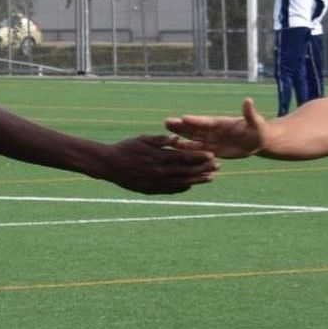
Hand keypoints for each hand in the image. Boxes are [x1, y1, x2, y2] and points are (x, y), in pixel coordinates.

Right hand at [100, 134, 217, 194]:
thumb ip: (160, 140)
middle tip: (218, 166)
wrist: (109, 166)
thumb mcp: (142, 139)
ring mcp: (156, 183)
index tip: (212, 155)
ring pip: (181, 183)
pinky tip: (190, 186)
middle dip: (204, 169)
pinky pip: (170, 190)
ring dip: (197, 180)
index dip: (200, 157)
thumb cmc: (125, 148)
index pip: (185, 158)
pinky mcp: (151, 190)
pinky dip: (182, 188)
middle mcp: (160, 172)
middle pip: (187, 171)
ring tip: (211, 178)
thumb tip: (177, 138)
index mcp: (159, 157)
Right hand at [165, 98, 266, 158]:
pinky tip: (176, 150)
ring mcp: (211, 140)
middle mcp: (213, 130)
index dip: (196, 121)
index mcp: (221, 123)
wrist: (256, 140)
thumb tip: (248, 100)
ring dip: (180, 137)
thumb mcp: (255, 122)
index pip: (206, 122)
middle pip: (194, 128)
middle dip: (181, 126)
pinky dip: (187, 150)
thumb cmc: (256, 129)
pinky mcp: (212, 150)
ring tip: (166, 137)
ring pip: (192, 138)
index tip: (183, 118)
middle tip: (166, 122)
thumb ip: (249, 112)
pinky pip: (198, 150)